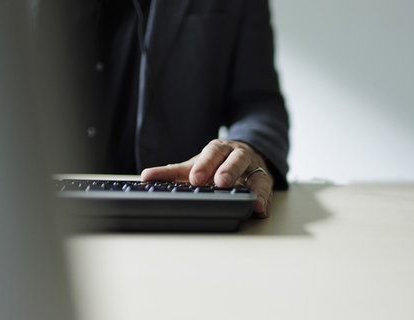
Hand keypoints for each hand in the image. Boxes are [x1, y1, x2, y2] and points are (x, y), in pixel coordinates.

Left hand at [140, 139, 272, 217]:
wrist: (245, 154)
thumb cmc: (217, 163)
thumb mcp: (195, 165)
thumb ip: (172, 173)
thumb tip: (146, 177)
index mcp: (220, 149)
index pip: (212, 153)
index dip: (205, 165)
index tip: (195, 179)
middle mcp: (239, 155)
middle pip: (236, 158)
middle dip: (229, 170)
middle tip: (221, 183)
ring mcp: (254, 168)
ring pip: (257, 174)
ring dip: (254, 188)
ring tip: (251, 201)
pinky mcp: (265, 182)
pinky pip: (267, 190)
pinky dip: (265, 200)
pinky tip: (261, 210)